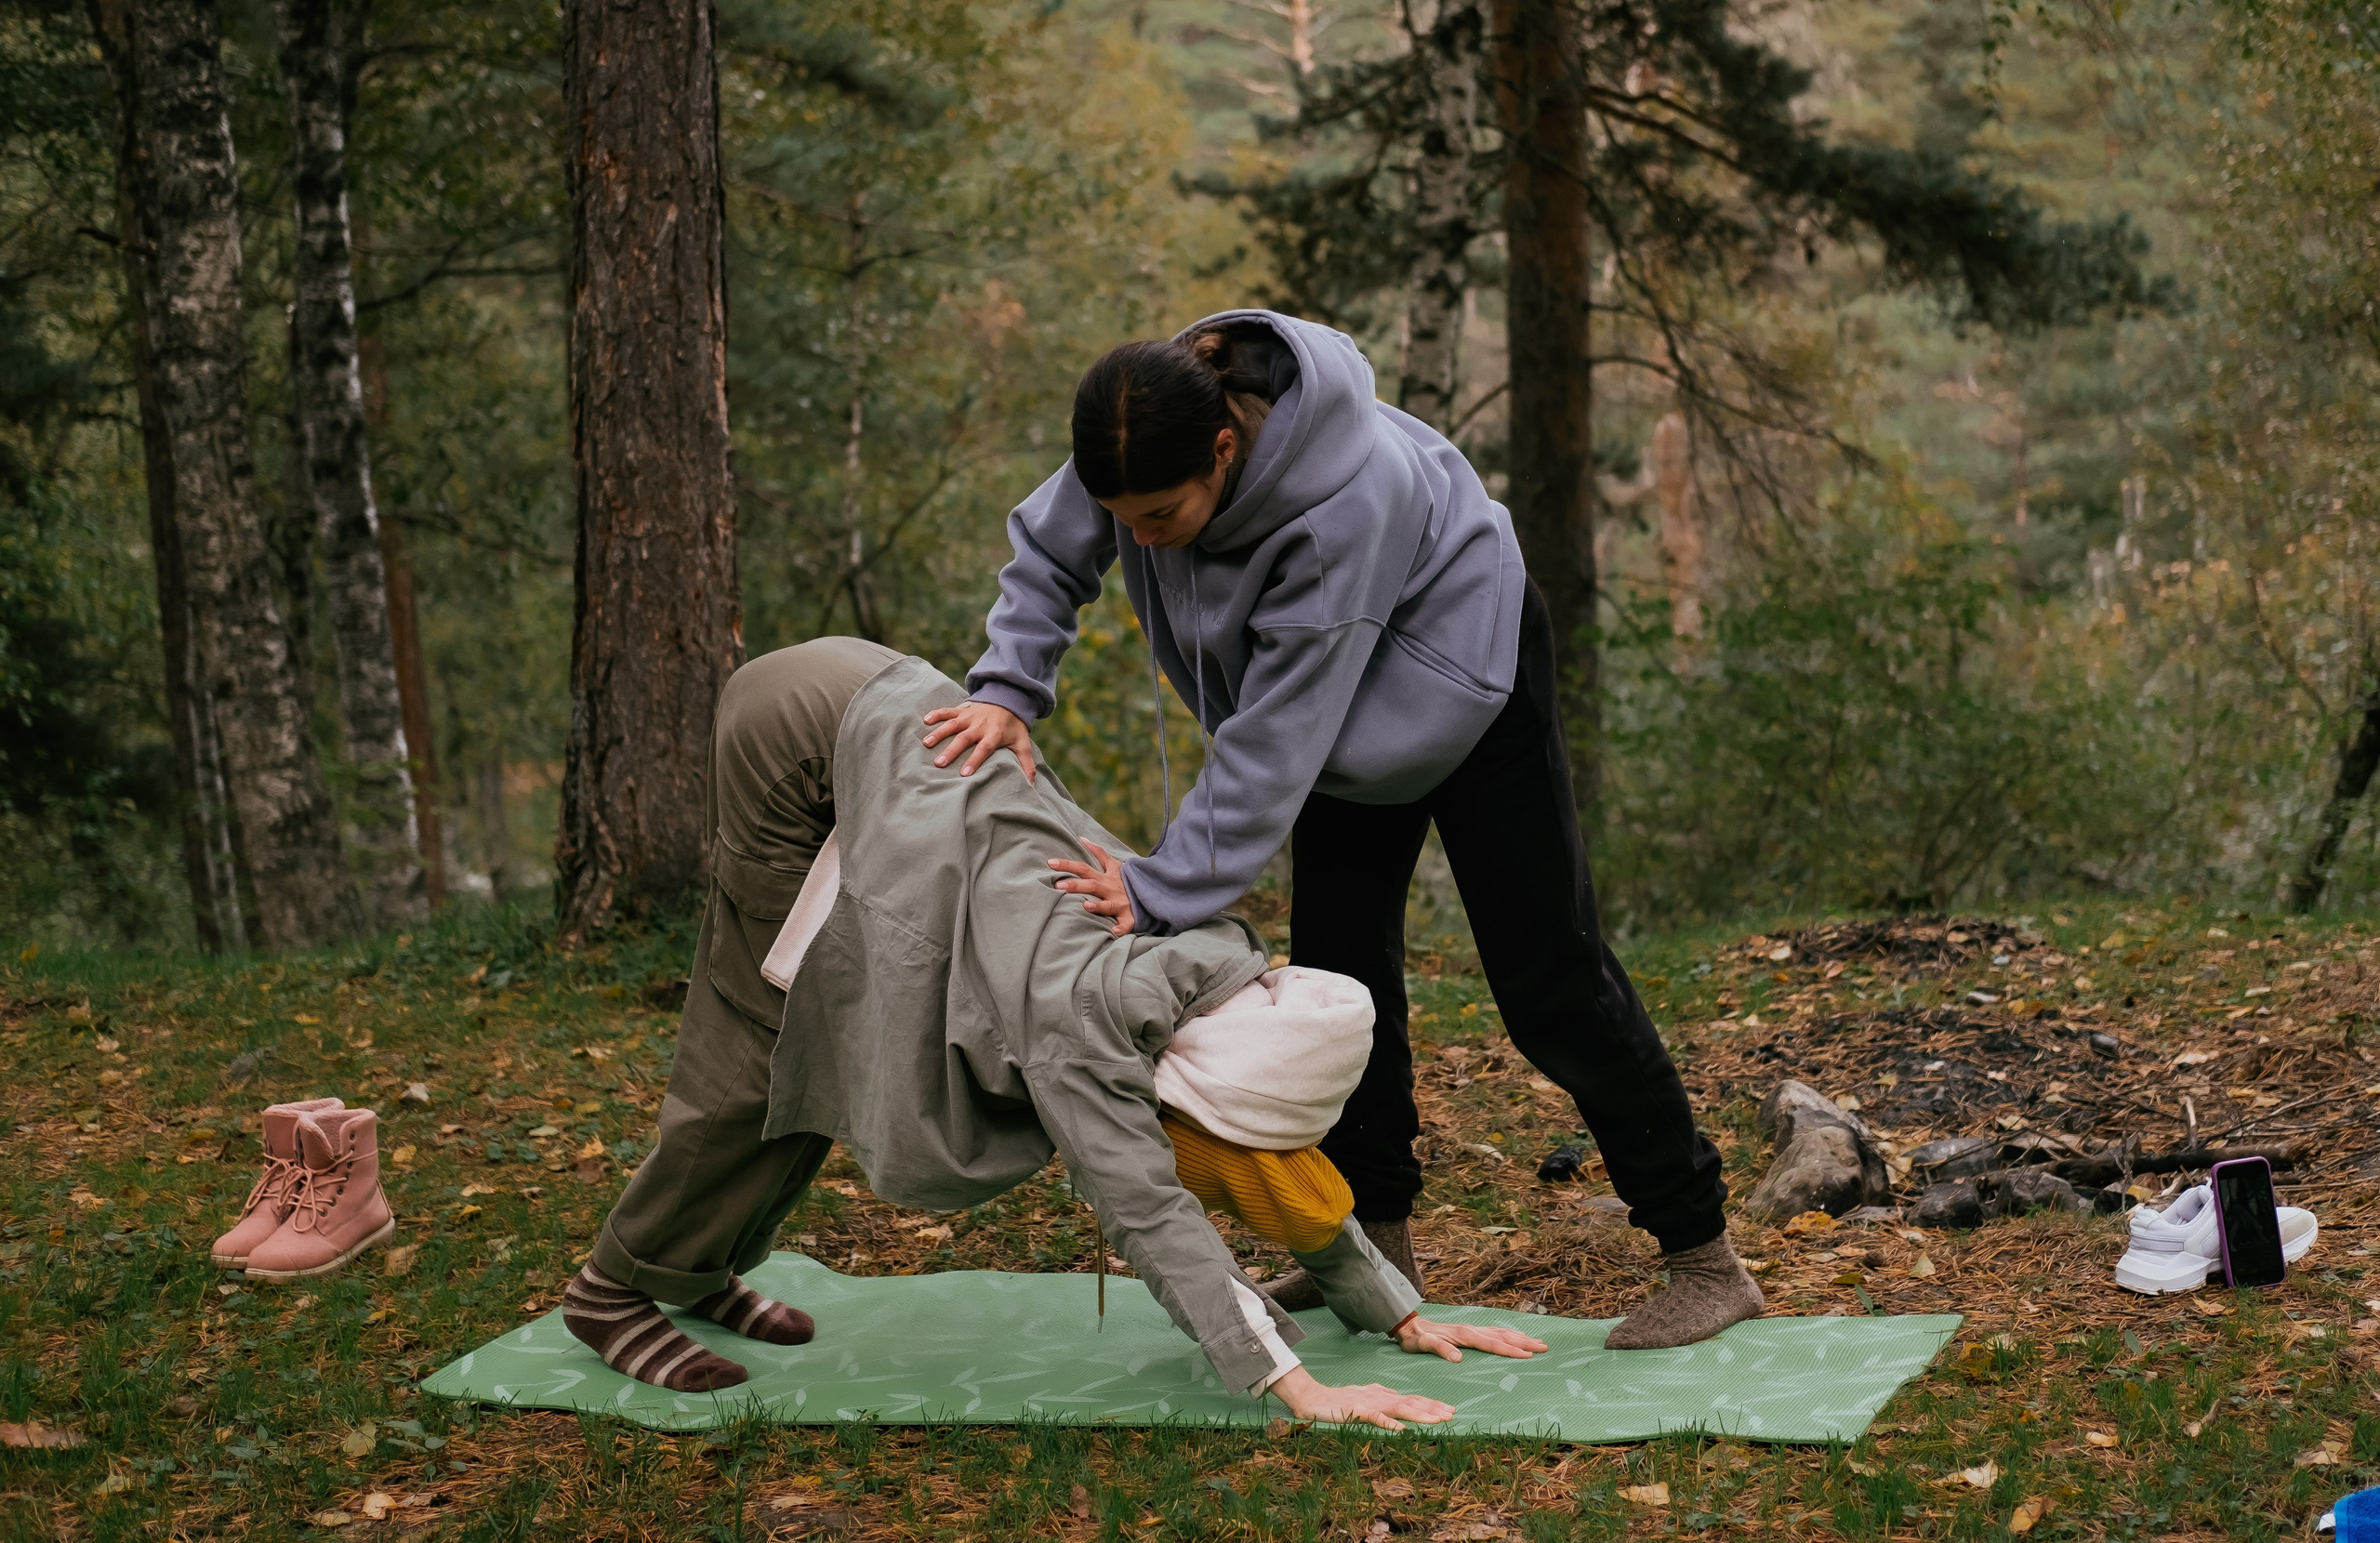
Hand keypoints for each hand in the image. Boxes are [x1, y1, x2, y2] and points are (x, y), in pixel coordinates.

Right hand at [922, 701, 1035, 781]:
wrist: (1009, 699)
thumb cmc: (1013, 726)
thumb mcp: (1023, 743)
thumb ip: (1026, 763)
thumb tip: (1031, 784)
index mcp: (994, 734)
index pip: (984, 748)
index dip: (974, 760)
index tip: (964, 774)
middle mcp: (980, 725)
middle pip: (964, 738)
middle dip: (951, 751)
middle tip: (939, 764)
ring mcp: (970, 716)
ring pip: (953, 724)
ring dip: (939, 733)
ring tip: (926, 744)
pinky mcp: (963, 709)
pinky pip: (948, 710)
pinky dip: (937, 714)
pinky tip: (925, 720)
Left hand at [1049, 841, 1135, 935]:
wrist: (1149, 894)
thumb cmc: (1125, 882)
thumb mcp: (1114, 865)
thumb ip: (1099, 852)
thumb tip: (1082, 839)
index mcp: (1105, 878)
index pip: (1084, 868)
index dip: (1068, 865)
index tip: (1050, 863)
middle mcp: (1111, 889)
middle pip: (1092, 885)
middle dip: (1076, 885)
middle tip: (1059, 886)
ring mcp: (1121, 903)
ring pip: (1108, 905)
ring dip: (1098, 906)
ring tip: (1086, 905)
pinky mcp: (1130, 917)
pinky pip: (1126, 924)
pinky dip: (1122, 928)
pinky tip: (1114, 932)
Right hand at [1267, 1366, 1454, 1431]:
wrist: (1310, 1398)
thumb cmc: (1337, 1401)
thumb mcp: (1364, 1399)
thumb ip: (1381, 1401)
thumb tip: (1398, 1407)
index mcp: (1382, 1395)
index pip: (1411, 1399)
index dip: (1430, 1405)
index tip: (1449, 1410)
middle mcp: (1380, 1396)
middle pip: (1411, 1402)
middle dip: (1433, 1408)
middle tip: (1453, 1414)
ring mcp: (1369, 1403)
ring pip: (1400, 1408)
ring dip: (1421, 1414)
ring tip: (1438, 1420)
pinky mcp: (1356, 1411)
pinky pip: (1375, 1418)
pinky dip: (1389, 1423)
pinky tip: (1401, 1429)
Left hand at [1392, 1315, 1548, 1363]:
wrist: (1408, 1325)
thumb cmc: (1416, 1339)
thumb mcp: (1424, 1345)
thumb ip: (1440, 1349)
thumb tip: (1458, 1358)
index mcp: (1464, 1335)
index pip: (1492, 1344)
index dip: (1510, 1350)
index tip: (1528, 1355)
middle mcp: (1471, 1330)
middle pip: (1502, 1336)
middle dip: (1524, 1342)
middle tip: (1544, 1348)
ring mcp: (1472, 1329)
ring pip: (1501, 1333)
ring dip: (1520, 1337)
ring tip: (1538, 1342)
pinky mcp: (1470, 1331)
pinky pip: (1494, 1332)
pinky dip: (1509, 1334)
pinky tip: (1516, 1337)